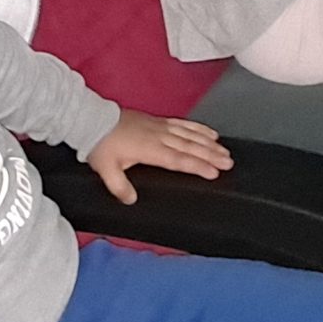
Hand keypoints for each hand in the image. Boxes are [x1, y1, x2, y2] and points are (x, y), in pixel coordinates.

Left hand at [86, 110, 232, 204]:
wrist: (93, 120)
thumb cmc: (101, 146)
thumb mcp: (106, 170)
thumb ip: (119, 186)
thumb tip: (132, 200)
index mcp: (149, 149)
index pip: (178, 160)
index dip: (197, 166)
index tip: (214, 172)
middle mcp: (159, 136)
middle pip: (190, 146)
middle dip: (210, 155)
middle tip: (229, 162)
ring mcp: (160, 126)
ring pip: (190, 134)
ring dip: (209, 142)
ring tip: (225, 150)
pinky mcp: (158, 121)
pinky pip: (183, 124)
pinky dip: (198, 128)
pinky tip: (209, 132)